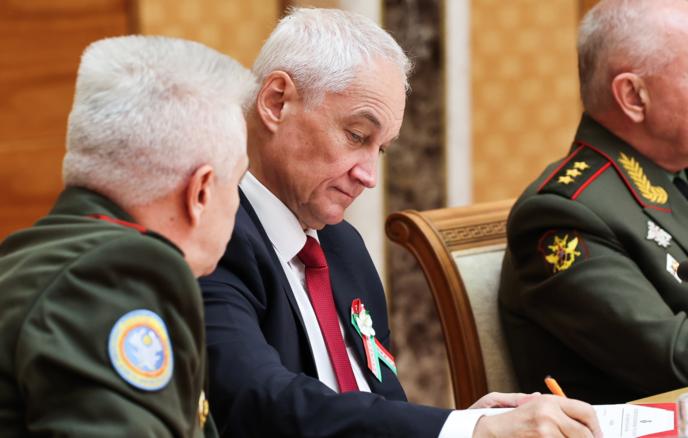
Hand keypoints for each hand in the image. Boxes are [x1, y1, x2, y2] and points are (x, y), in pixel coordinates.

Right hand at [472, 394, 601, 437]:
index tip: (597, 436)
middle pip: (585, 434)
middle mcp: (549, 415)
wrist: (485, 434)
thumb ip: (539, 402)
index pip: (586, 411)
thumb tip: (559, 400)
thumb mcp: (521, 404)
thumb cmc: (503, 420)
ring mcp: (545, 433)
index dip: (596, 427)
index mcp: (548, 402)